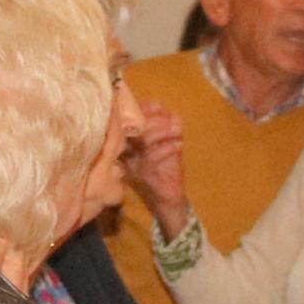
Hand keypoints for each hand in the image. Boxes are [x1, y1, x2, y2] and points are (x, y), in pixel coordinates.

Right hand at [128, 103, 189, 233]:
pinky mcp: (143, 175)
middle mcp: (124, 152)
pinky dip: (168, 148)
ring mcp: (132, 164)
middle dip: (155, 119)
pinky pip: (153, 157)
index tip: (158, 106)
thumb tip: (160, 105)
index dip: (141, 109)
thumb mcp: (164, 141)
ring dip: (163, 131)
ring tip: (178, 130)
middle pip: (133, 127)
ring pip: (143, 140)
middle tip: (174, 121)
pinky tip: (179, 146)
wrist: (170, 197)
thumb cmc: (166, 167)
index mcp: (126, 141)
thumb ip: (161, 122)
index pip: (126, 118)